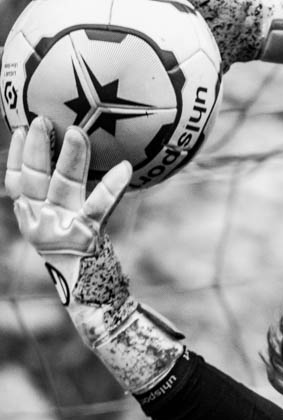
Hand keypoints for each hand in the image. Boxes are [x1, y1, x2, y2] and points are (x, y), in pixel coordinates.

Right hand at [5, 117, 131, 306]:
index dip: (17, 155)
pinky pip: (100, 206)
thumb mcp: (69, 226)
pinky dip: (112, 186)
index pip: (17, 182)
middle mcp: (40, 222)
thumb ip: (69, 200)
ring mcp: (61, 229)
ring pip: (63, 186)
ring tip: (78, 133)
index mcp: (32, 218)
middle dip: (35, 148)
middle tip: (41, 118)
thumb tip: (87, 164)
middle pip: (34, 178)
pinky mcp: (86, 236)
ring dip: (70, 158)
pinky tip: (125, 168)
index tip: (21, 127)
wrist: (94, 298)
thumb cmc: (85, 259)